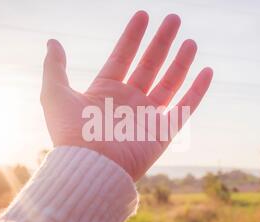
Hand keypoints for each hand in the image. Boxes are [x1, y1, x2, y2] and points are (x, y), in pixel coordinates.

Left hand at [41, 11, 212, 180]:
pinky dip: (197, 91)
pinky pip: (185, 108)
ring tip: (190, 41)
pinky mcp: (163, 132)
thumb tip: (53, 42)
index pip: (123, 56)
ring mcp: (147, 116)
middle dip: (161, 42)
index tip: (143, 15)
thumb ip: (56, 66)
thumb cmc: (70, 133)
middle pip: (149, 65)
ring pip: (169, 83)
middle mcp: (128, 101)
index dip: (132, 36)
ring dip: (181, 62)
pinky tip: (206, 71)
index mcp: (105, 91)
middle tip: (173, 18)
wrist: (90, 168)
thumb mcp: (55, 94)